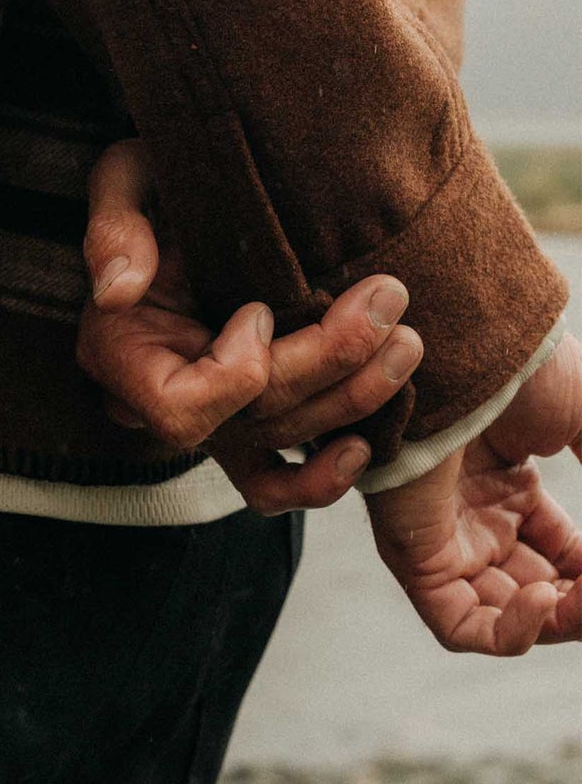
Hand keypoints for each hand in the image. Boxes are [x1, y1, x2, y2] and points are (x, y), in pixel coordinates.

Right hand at [75, 137, 422, 512]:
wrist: (196, 187)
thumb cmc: (158, 175)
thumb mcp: (126, 177)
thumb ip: (114, 226)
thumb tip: (117, 291)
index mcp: (118, 346)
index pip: (178, 408)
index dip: (236, 374)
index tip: (261, 308)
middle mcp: (157, 394)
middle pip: (252, 418)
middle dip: (327, 362)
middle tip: (386, 299)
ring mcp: (207, 414)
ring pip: (283, 441)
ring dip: (354, 398)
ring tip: (406, 338)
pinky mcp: (245, 420)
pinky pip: (274, 482)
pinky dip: (321, 477)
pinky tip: (368, 444)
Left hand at [363, 332, 581, 653]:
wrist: (452, 343)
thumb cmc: (513, 366)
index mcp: (507, 484)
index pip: (566, 559)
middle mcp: (472, 514)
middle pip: (540, 593)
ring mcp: (442, 534)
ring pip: (505, 618)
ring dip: (562, 621)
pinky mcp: (411, 550)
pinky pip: (456, 625)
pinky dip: (508, 634)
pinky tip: (545, 601)